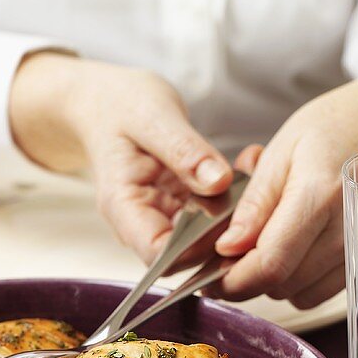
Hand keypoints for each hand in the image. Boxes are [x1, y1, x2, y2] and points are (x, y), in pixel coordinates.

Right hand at [9, 52, 231, 263]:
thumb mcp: (153, 117)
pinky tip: (244, 171)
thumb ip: (185, 151)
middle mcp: (141, 221)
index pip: (159, 254)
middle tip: (252, 193)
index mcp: (124, 206)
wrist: (105, 102)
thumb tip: (218, 183)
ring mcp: (161, 217)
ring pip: (203, 240)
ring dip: (232, 217)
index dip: (196, 247)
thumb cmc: (119, 105)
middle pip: (186, 255)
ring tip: (250, 174)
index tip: (229, 217)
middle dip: (222, 232)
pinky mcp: (179, 208)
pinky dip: (231, 201)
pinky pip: (208, 218)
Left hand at [210, 56, 357, 307]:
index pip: (270, 264)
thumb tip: (226, 249)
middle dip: (249, 278)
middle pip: (284, 285)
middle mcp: (351, 228)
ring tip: (271, 243)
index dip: (234, 279)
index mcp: (321, 194)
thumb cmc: (344, 123)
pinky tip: (302, 246)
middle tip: (235, 253)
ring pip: (305, 295)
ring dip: (278, 280)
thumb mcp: (286, 147)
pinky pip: (330, 289)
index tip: (212, 276)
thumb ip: (256, 203)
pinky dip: (306, 278)